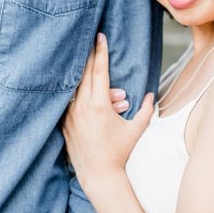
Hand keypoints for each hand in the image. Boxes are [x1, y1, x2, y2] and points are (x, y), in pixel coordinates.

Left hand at [62, 33, 153, 188]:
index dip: (100, 52)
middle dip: (88, 56)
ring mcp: (70, 115)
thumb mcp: (137, 129)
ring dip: (85, 77)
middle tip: (90, 41)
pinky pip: (68, 102)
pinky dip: (75, 93)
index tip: (100, 37)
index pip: (99, 71)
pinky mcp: (64, 124)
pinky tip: (78, 86)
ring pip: (75, 87)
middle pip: (84, 73)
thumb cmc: (120, 152)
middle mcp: (81, 107)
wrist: (99, 175)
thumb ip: (145, 109)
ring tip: (91, 70)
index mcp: (99, 105)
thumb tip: (150, 94)